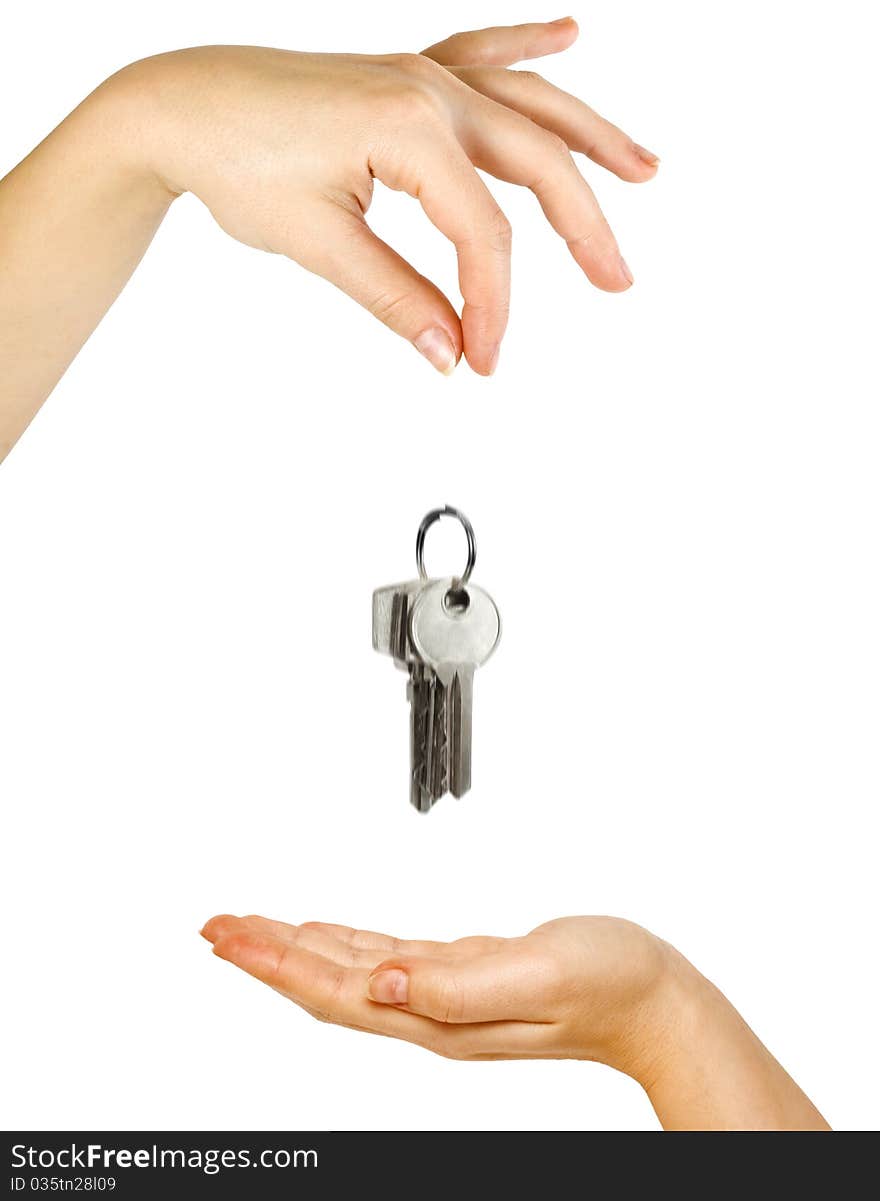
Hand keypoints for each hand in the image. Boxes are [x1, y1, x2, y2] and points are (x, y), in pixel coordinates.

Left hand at [0, 19, 659, 455]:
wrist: (179, 106)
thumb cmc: (235, 161)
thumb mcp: (319, 242)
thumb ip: (395, 297)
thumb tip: (449, 353)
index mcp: (412, 128)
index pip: (483, 235)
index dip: (492, 308)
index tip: (483, 362)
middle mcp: (429, 89)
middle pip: (535, 163)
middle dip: (584, 229)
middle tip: (619, 282)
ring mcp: (420, 73)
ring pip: (528, 102)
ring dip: (589, 136)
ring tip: (644, 169)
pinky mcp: (403, 73)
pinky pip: (482, 53)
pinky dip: (526, 47)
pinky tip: (567, 32)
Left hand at [201, 913, 668, 1064]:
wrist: (656, 1000)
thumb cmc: (610, 985)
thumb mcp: (537, 973)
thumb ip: (458, 982)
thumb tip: (383, 981)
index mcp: (439, 1015)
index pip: (335, 992)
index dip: (274, 964)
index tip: (227, 936)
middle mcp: (431, 1011)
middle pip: (326, 984)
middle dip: (266, 954)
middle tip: (215, 925)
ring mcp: (445, 995)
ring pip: (349, 971)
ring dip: (295, 948)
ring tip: (251, 927)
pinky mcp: (463, 974)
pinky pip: (384, 959)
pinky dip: (344, 944)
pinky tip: (326, 934)